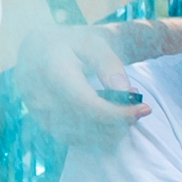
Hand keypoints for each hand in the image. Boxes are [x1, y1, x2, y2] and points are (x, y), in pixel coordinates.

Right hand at [19, 18, 181, 145]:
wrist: (40, 49)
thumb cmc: (71, 43)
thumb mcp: (93, 43)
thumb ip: (109, 65)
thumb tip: (125, 92)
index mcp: (51, 69)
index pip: (86, 103)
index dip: (116, 112)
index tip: (144, 109)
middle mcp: (39, 95)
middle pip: (85, 122)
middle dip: (118, 121)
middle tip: (139, 108)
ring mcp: (37, 113)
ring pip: (79, 136)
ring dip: (109, 130)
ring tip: (124, 111)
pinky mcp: (42, 124)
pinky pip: (72, 138)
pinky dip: (95, 134)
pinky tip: (109, 120)